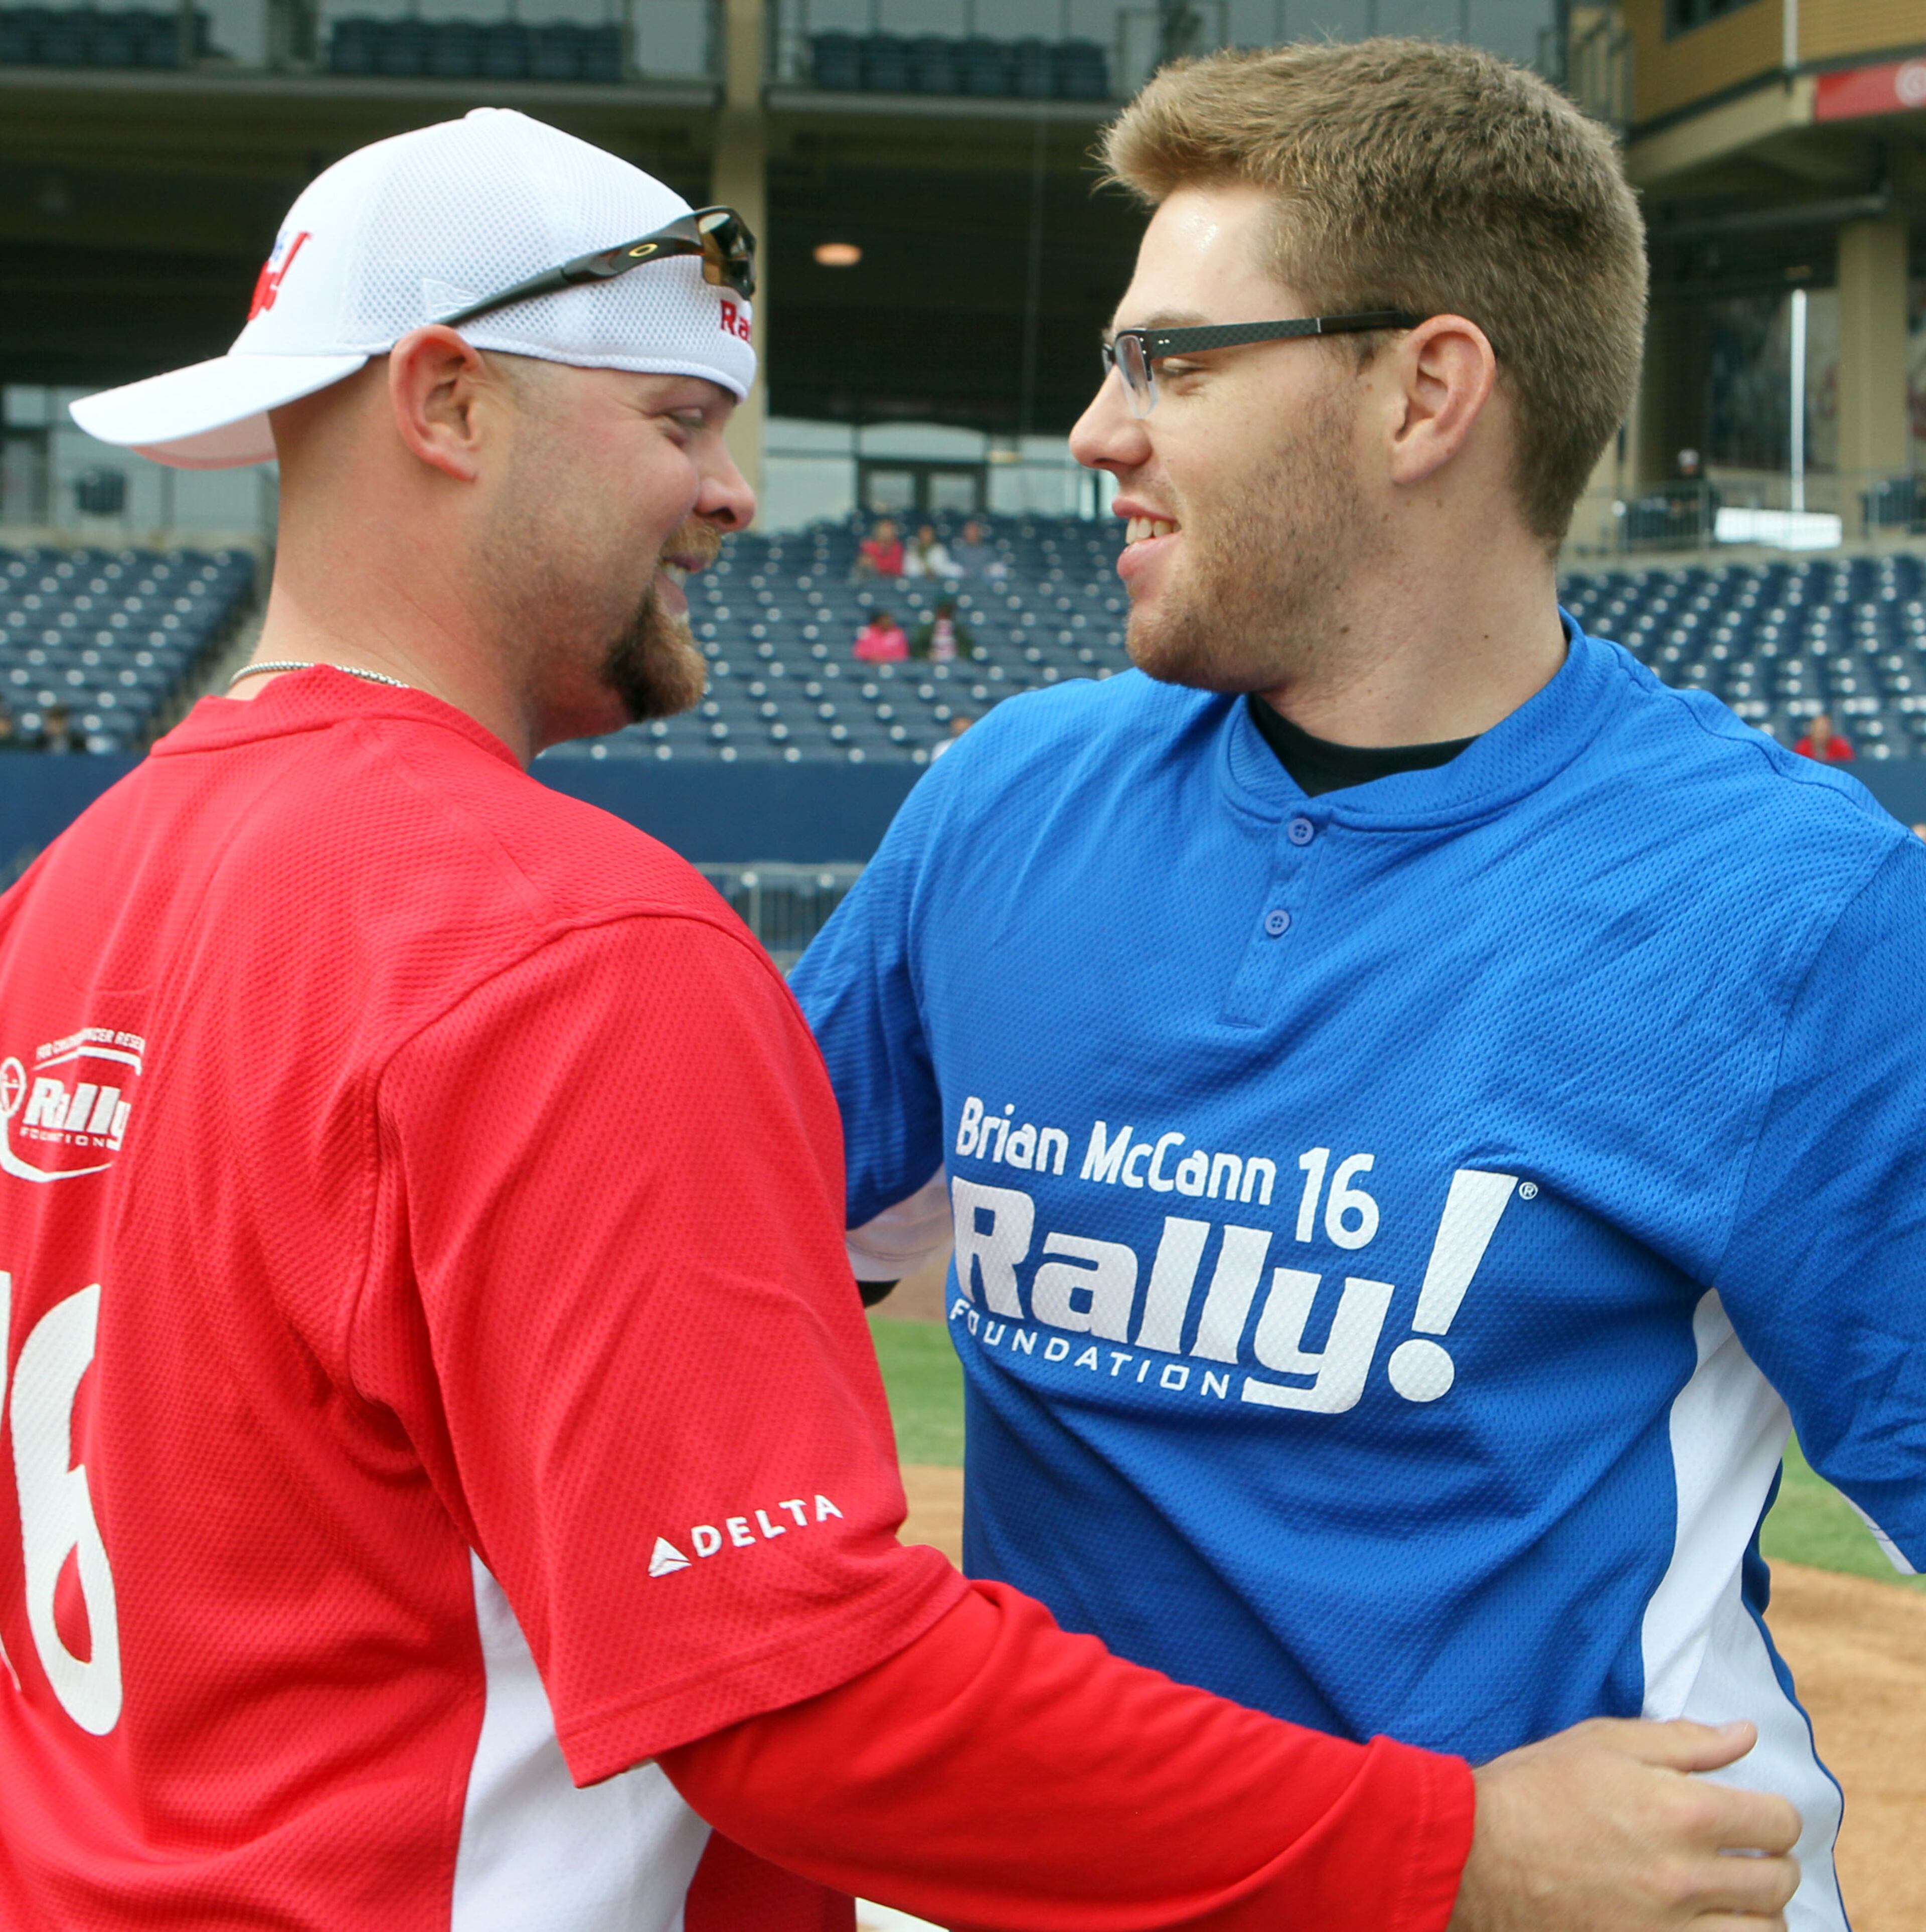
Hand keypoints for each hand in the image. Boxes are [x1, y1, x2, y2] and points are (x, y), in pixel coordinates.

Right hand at [1447, 1717, 1800, 1931]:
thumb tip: (1745, 1736)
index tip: (1754, 1814)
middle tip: (1744, 1854)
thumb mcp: (1606, 1742)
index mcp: (1683, 1811)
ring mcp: (1669, 1928)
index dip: (1774, 1814)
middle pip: (1779, 1882)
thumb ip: (1685, 1740)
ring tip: (1734, 1899)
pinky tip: (1710, 1924)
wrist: (1477, 1851)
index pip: (1779, 1822)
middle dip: (1772, 1862)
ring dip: (1759, 1915)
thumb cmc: (1538, 1788)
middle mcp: (1687, 1876)